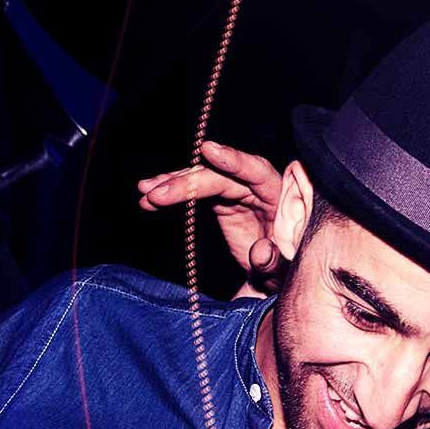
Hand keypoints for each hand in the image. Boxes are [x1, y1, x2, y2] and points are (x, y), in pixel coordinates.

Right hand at [137, 141, 287, 296]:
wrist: (276, 277)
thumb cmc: (284, 269)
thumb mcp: (283, 271)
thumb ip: (274, 262)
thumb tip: (261, 251)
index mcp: (278, 197)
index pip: (258, 172)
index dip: (234, 161)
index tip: (208, 150)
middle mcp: (257, 188)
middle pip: (220, 176)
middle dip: (187, 183)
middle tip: (157, 193)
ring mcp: (238, 192)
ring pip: (203, 181)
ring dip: (173, 186)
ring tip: (145, 193)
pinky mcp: (222, 201)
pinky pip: (195, 194)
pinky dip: (173, 197)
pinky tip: (149, 201)